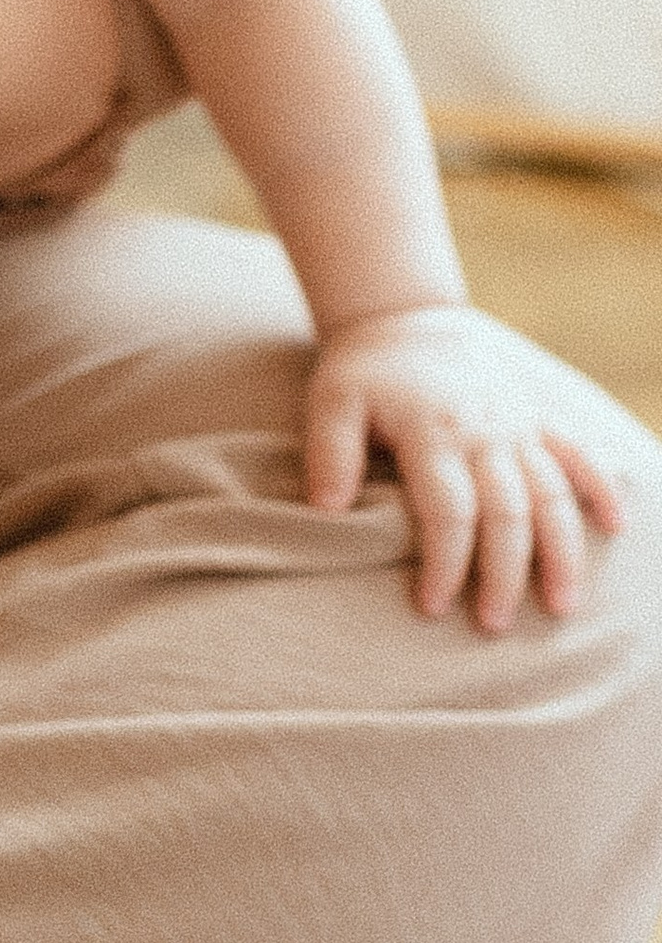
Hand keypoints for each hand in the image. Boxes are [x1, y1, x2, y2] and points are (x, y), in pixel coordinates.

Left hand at [304, 302, 630, 630]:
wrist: (405, 316)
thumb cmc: (364, 370)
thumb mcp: (331, 401)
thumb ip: (330, 453)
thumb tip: (327, 508)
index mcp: (433, 432)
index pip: (448, 513)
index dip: (444, 564)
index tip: (431, 607)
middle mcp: (486, 432)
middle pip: (507, 515)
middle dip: (504, 576)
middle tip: (494, 625)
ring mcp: (518, 425)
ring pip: (553, 494)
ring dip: (561, 552)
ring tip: (562, 606)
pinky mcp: (539, 417)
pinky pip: (581, 452)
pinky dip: (602, 487)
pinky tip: (616, 526)